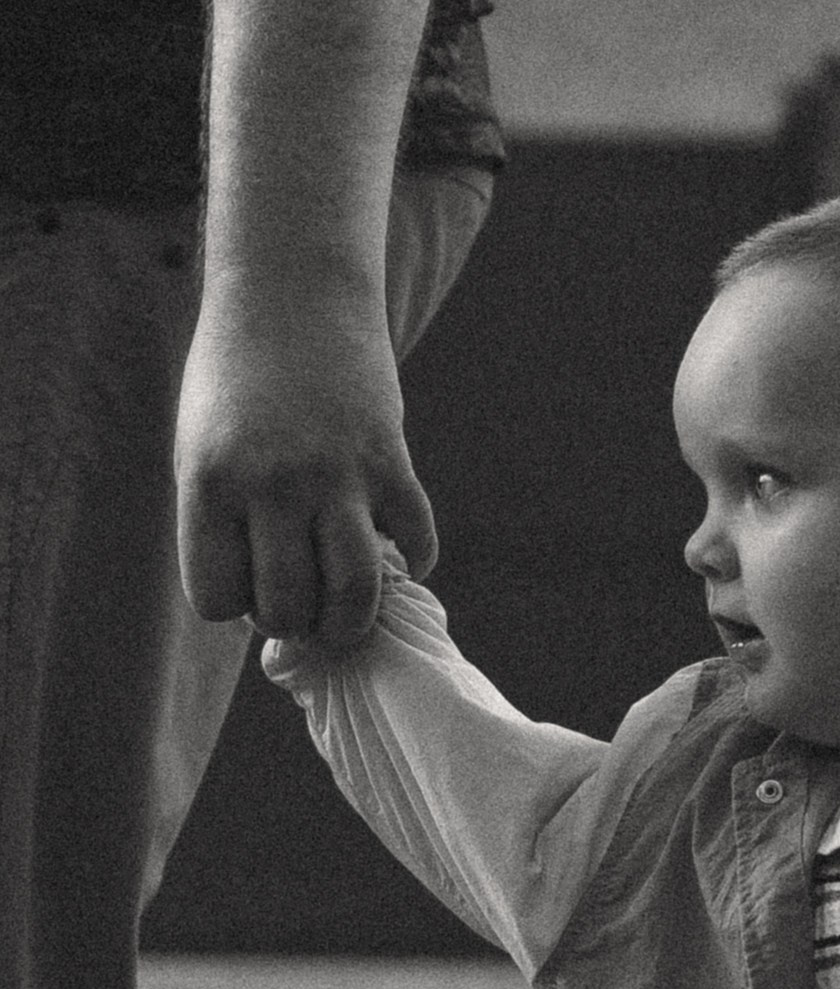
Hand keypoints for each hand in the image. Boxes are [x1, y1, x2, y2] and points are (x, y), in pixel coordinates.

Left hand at [173, 289, 434, 644]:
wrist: (291, 296)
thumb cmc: (238, 381)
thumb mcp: (204, 449)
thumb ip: (228, 522)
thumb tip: (278, 602)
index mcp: (209, 484)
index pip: (217, 598)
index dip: (235, 606)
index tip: (248, 586)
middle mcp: (271, 485)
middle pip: (289, 606)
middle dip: (297, 623)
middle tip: (305, 606)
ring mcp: (337, 474)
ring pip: (354, 590)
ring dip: (353, 618)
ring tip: (349, 612)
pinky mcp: (391, 460)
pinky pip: (416, 540)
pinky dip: (415, 562)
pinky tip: (402, 558)